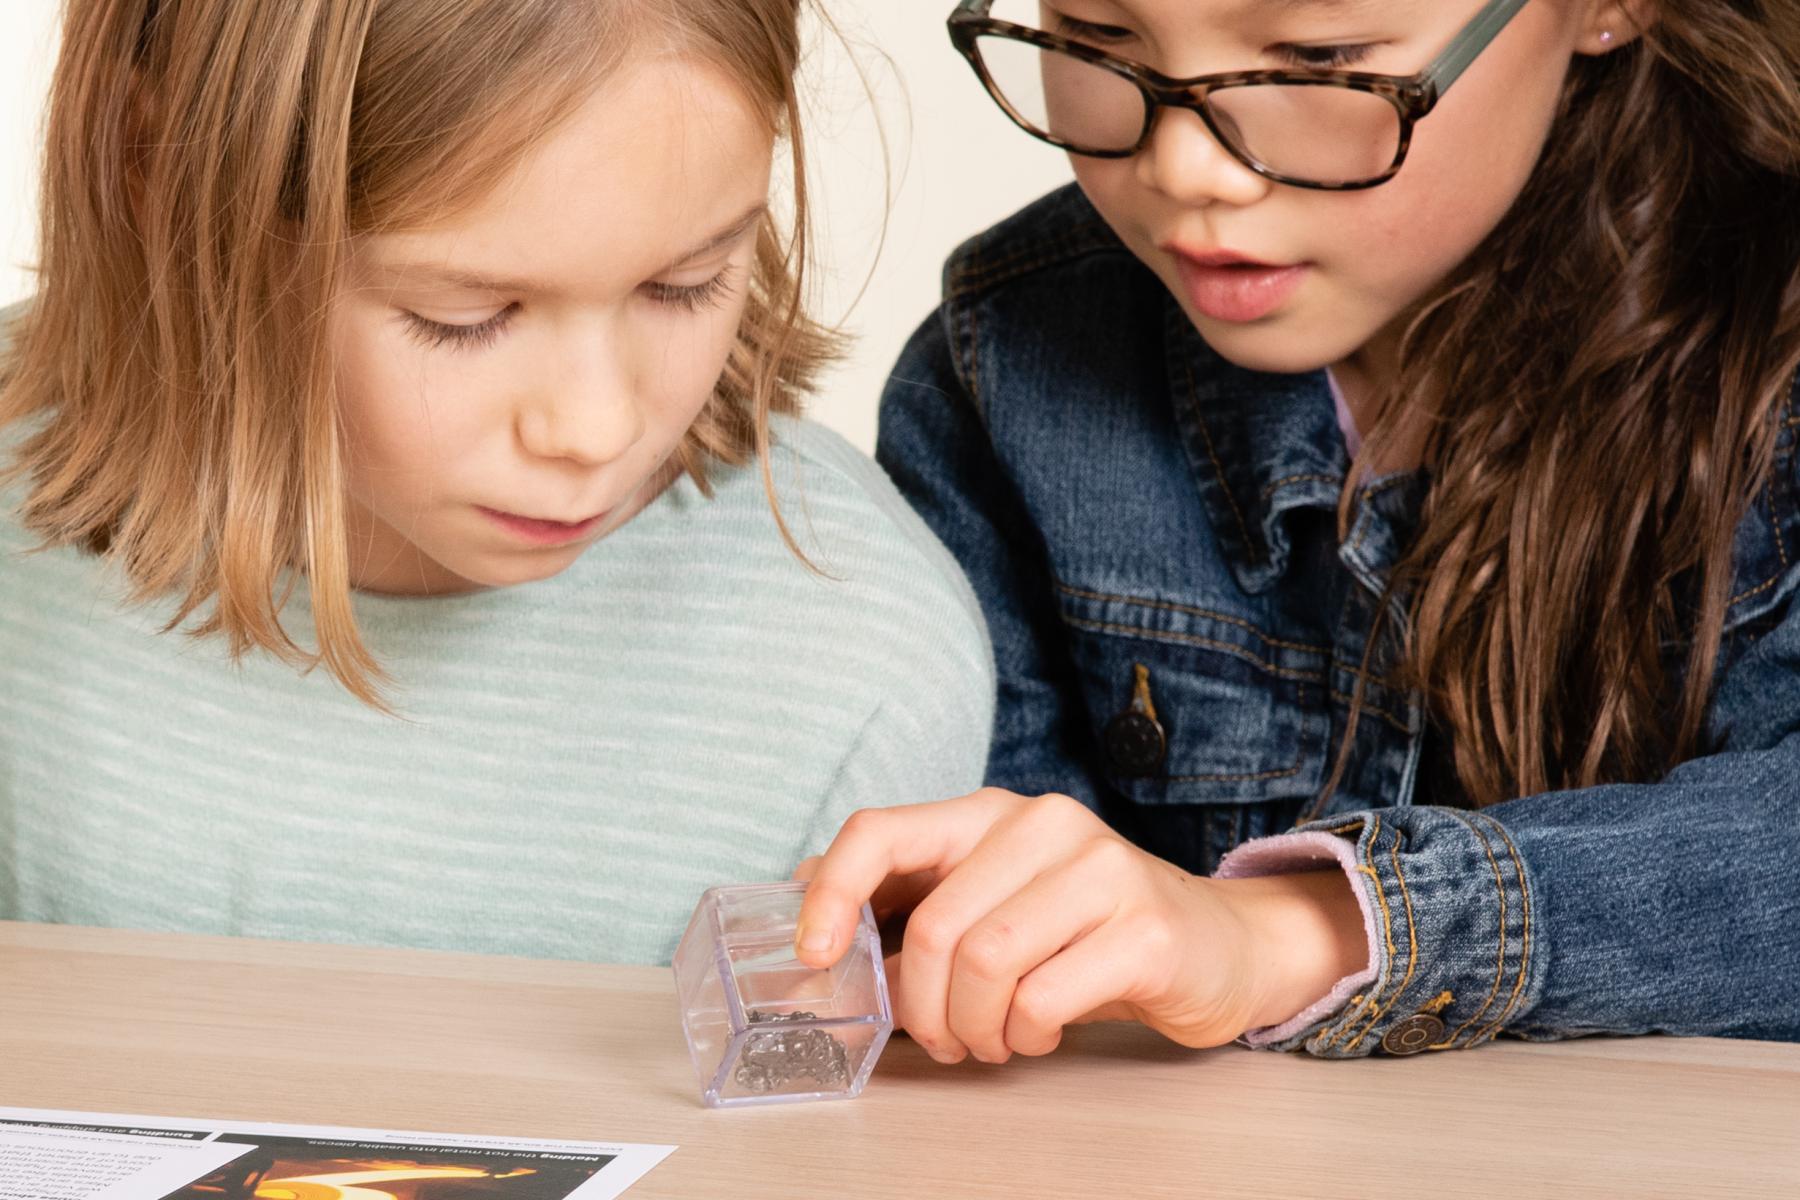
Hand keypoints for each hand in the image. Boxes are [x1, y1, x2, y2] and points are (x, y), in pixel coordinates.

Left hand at [793, 789, 1367, 1063]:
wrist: (1217, 946)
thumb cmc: (1086, 932)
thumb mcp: (995, 902)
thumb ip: (915, 905)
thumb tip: (809, 928)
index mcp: (990, 813)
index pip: (880, 830)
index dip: (831, 894)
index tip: (817, 957)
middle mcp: (1042, 824)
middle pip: (933, 925)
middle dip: (922, 1006)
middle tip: (942, 1040)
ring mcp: (1098, 869)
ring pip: (984, 962)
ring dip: (975, 1027)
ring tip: (994, 1040)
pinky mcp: (1142, 927)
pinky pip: (1043, 997)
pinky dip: (1025, 1034)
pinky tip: (1041, 1031)